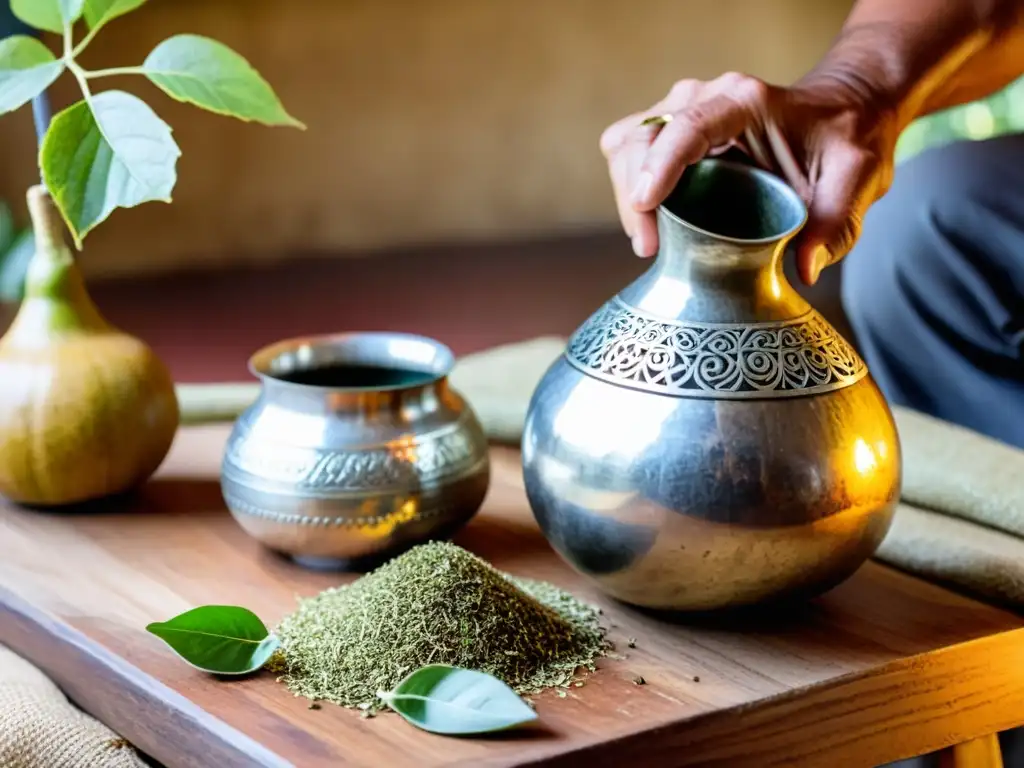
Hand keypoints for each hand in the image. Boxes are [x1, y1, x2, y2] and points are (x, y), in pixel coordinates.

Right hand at [599, 72, 899, 284]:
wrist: (845, 112)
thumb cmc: (847, 140)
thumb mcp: (856, 179)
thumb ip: (837, 224)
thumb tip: (805, 270)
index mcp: (746, 102)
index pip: (688, 125)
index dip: (659, 163)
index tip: (646, 204)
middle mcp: (707, 97)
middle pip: (643, 136)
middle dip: (635, 194)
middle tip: (651, 248)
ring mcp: (685, 111)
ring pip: (627, 143)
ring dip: (628, 194)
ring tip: (651, 241)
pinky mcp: (674, 132)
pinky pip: (630, 152)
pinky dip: (631, 188)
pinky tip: (654, 223)